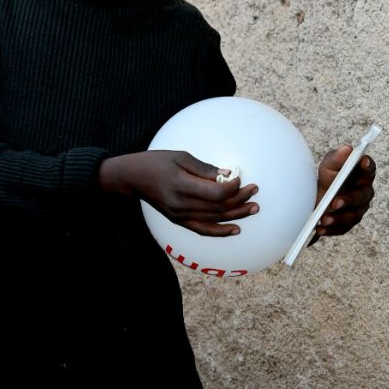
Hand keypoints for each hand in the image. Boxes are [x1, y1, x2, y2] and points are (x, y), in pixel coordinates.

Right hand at [99, 150, 258, 235]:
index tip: (240, 178)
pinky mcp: (179, 221)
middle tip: (254, 191)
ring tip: (253, 208)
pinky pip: (203, 230)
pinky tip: (235, 229)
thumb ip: (205, 168)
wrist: (133, 178)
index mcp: (181, 185)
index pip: (215, 193)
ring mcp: (180, 215)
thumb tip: (228, 174)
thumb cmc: (156, 162)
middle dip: (240, 199)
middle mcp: (181, 204)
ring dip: (236, 215)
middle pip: (218, 207)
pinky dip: (220, 231)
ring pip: (214, 219)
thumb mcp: (180, 157)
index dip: (233, 187)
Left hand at [315, 145, 375, 237]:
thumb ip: (337, 158)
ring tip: (323, 219)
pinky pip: (343, 228)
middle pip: (361, 196)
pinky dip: (331, 229)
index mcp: (362, 175)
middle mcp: (364, 192)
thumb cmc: (328, 178)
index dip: (367, 165)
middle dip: (348, 199)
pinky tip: (320, 228)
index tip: (363, 161)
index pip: (369, 169)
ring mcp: (358, 209)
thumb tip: (347, 148)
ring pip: (353, 215)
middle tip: (334, 202)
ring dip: (338, 218)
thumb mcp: (328, 166)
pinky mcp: (349, 223)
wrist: (315, 197)